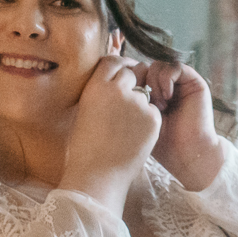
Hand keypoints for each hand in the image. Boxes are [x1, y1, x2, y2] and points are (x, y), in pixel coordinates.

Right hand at [60, 55, 160, 214]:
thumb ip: (99, 94)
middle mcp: (117, 89)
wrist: (98, 175)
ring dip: (140, 103)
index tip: (124, 72)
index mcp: (96, 87)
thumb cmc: (84, 149)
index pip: (112, 61)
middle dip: (133, 80)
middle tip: (130, 97)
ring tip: (127, 127)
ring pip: (145, 93)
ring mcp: (137, 103)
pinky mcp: (153, 118)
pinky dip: (149, 120)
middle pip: (132, 72)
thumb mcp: (84, 112)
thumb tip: (110, 82)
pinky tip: (136, 136)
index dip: (120, 66)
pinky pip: (153, 111)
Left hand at [136, 61, 224, 190]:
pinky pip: (174, 67)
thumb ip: (127, 100)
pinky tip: (166, 99)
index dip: (128, 81)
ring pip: (157, 65)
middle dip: (140, 81)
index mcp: (151, 93)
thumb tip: (111, 82)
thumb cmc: (160, 143)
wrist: (186, 153)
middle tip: (142, 102)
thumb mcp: (137, 119)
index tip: (128, 100)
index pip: (134, 74)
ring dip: (153, 82)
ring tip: (156, 104)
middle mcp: (165, 86)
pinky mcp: (194, 82)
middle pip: (144, 66)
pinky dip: (166, 79)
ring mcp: (180, 83)